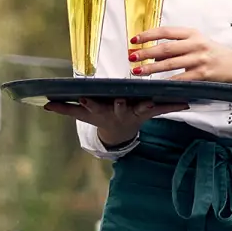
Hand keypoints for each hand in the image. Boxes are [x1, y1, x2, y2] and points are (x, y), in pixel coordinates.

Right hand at [44, 97, 187, 146]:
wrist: (119, 132)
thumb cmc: (100, 117)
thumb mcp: (81, 115)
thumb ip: (64, 109)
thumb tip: (43, 104)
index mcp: (103, 111)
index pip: (94, 107)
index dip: (89, 104)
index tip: (85, 98)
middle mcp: (120, 112)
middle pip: (120, 107)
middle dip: (120, 104)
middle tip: (120, 99)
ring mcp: (135, 112)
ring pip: (144, 108)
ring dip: (152, 105)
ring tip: (159, 100)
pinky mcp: (150, 112)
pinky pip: (164, 109)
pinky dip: (175, 106)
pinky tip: (188, 102)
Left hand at [130, 27, 231, 88]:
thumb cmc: (215, 54)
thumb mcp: (199, 42)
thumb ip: (180, 42)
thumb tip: (153, 45)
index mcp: (192, 34)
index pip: (166, 32)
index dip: (148, 35)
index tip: (134, 39)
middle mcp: (196, 44)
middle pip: (165, 48)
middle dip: (145, 52)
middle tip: (131, 57)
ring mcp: (199, 60)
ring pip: (170, 64)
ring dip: (151, 68)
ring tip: (137, 71)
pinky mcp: (202, 75)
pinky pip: (180, 79)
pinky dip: (166, 83)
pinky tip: (155, 85)